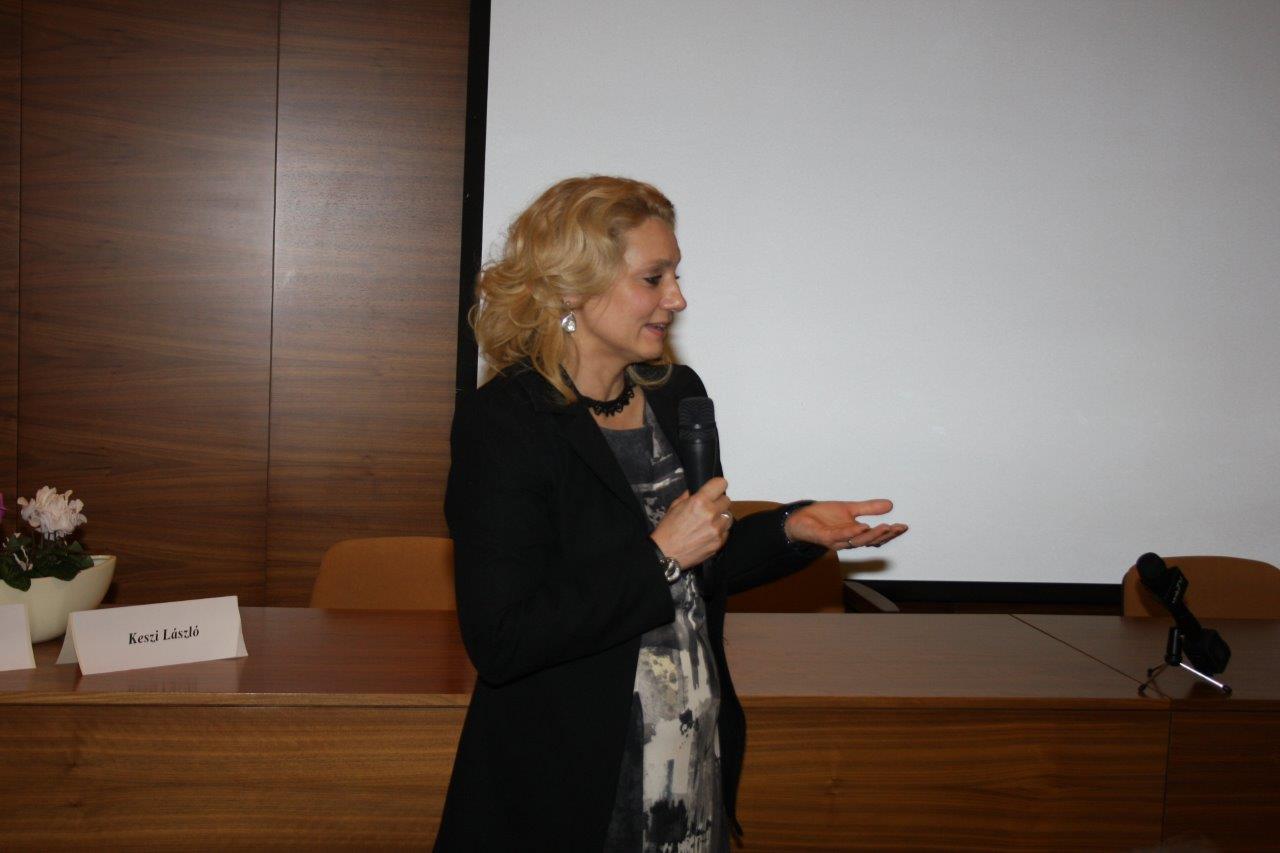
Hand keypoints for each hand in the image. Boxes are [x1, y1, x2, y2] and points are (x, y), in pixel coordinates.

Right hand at [650, 477, 732, 567]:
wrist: (666, 553)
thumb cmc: (667, 530)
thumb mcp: (674, 506)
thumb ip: (689, 496)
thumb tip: (699, 490)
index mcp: (699, 501)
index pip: (721, 484)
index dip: (718, 486)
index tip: (715, 489)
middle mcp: (711, 513)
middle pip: (727, 500)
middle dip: (718, 503)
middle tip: (708, 509)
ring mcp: (716, 529)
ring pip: (729, 516)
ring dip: (721, 518)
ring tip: (708, 523)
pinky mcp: (719, 542)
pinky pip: (726, 532)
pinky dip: (720, 532)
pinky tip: (708, 534)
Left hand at [784, 499, 907, 550]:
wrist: (799, 519)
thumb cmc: (822, 517)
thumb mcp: (849, 508)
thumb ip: (869, 508)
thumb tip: (890, 505)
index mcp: (855, 534)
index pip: (876, 536)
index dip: (890, 533)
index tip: (903, 526)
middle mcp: (848, 539)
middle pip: (870, 541)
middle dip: (885, 535)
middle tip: (897, 528)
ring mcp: (836, 540)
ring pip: (857, 541)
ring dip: (871, 535)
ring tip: (885, 527)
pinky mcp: (825, 537)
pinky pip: (839, 536)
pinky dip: (851, 532)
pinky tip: (861, 526)